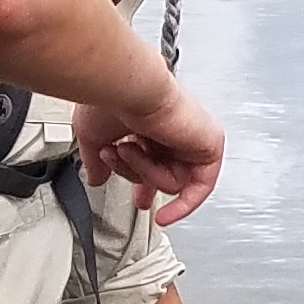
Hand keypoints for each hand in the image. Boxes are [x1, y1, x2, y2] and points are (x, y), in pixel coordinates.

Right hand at [75, 76, 224, 226]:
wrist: (128, 88)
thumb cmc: (111, 99)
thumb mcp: (94, 136)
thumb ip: (96, 160)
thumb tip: (96, 178)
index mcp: (149, 126)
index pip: (153, 161)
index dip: (143, 182)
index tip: (138, 198)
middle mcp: (172, 130)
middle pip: (165, 175)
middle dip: (147, 186)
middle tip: (139, 198)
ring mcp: (191, 137)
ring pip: (172, 182)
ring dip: (144, 172)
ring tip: (128, 149)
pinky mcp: (209, 145)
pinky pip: (199, 186)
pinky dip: (184, 203)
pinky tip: (166, 215)